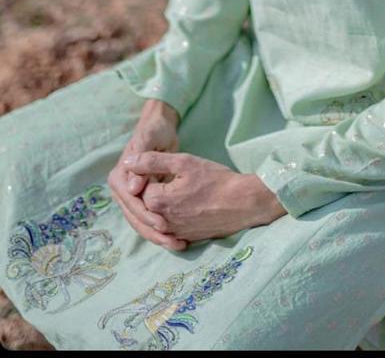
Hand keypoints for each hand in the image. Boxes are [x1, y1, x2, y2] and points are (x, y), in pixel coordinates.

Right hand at [108, 99, 185, 250]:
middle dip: (152, 231)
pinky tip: (176, 237)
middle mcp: (122, 189)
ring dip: (157, 235)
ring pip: (141, 222)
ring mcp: (131, 196)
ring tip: (177, 244)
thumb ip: (143, 161)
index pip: (131, 202)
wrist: (159, 127)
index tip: (163, 224)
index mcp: (119, 177)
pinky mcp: (142, 200)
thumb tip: (132, 189)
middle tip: (173, 241)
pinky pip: (149, 218)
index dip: (146, 215)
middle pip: (135, 217)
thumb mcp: (148, 140)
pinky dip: (160, 229)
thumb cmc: (153, 131)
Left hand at [124, 151, 286, 242]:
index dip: (147, 176)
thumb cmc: (215, 179)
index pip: (139, 188)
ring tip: (173, 192)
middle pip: (145, 206)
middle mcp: (162, 222)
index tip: (160, 168)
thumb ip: (153, 161)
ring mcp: (174, 233)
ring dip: (158, 207)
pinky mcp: (185, 239)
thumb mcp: (184, 162)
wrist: (242, 203)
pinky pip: (168, 230)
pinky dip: (168, 220)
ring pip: (156, 219)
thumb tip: (128, 161)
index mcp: (157, 202)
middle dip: (150, 192)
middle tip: (168, 179)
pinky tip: (178, 208)